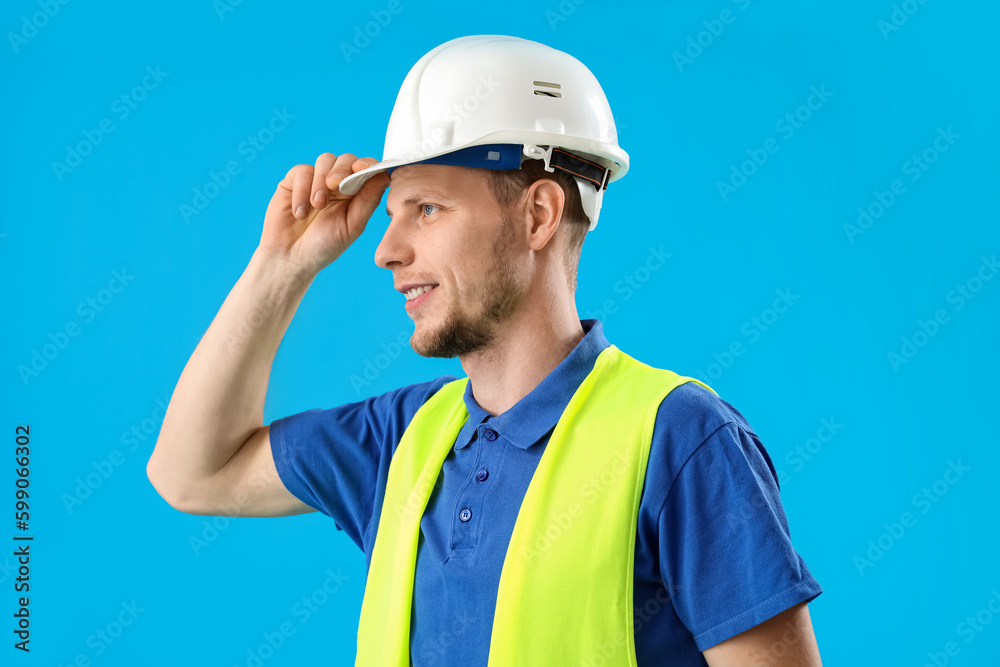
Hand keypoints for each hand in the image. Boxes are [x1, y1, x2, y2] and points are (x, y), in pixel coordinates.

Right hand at [259, 152, 388, 275]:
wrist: (292, 257)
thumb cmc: (325, 245)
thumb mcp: (352, 226)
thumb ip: (368, 201)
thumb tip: (383, 176)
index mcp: (357, 193)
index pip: (367, 169)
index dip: (367, 164)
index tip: (361, 169)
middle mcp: (338, 183)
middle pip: (347, 159)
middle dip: (342, 169)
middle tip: (334, 185)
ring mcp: (316, 180)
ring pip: (325, 159)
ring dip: (321, 181)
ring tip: (317, 205)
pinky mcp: (294, 180)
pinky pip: (302, 171)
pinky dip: (302, 190)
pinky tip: (300, 212)